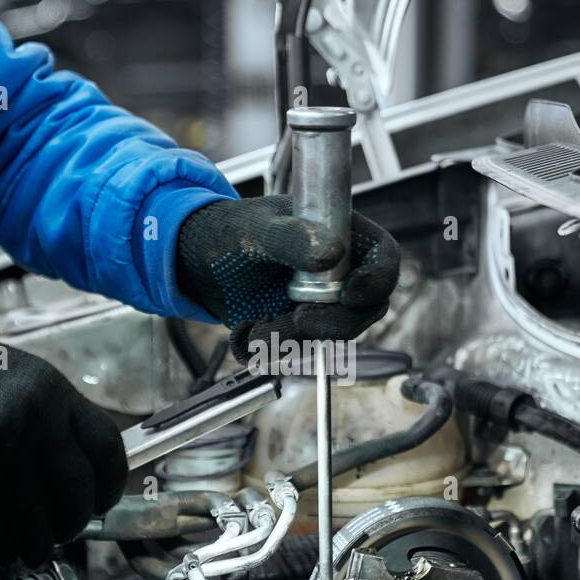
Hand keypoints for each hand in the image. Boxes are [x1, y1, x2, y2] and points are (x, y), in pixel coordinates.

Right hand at [0, 314, 126, 565]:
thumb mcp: (28, 384)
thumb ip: (60, 424)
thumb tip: (86, 477)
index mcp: (55, 395)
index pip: (107, 448)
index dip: (112, 483)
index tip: (104, 499)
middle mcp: (34, 423)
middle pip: (77, 493)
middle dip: (74, 521)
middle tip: (66, 528)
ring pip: (38, 523)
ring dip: (40, 545)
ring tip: (35, 547)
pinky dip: (2, 545)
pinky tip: (3, 544)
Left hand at [175, 196, 398, 360]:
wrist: (197, 261)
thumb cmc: (230, 231)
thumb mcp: (256, 229)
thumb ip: (292, 238)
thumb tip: (331, 252)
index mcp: (342, 236)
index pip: (383, 259)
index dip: (377, 280)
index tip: (350, 295)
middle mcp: (339, 273)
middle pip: (365, 309)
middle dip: (333, 323)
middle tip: (298, 320)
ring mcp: (321, 304)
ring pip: (331, 336)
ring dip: (294, 340)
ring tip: (256, 329)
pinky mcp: (298, 329)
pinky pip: (299, 351)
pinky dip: (273, 349)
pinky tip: (247, 332)